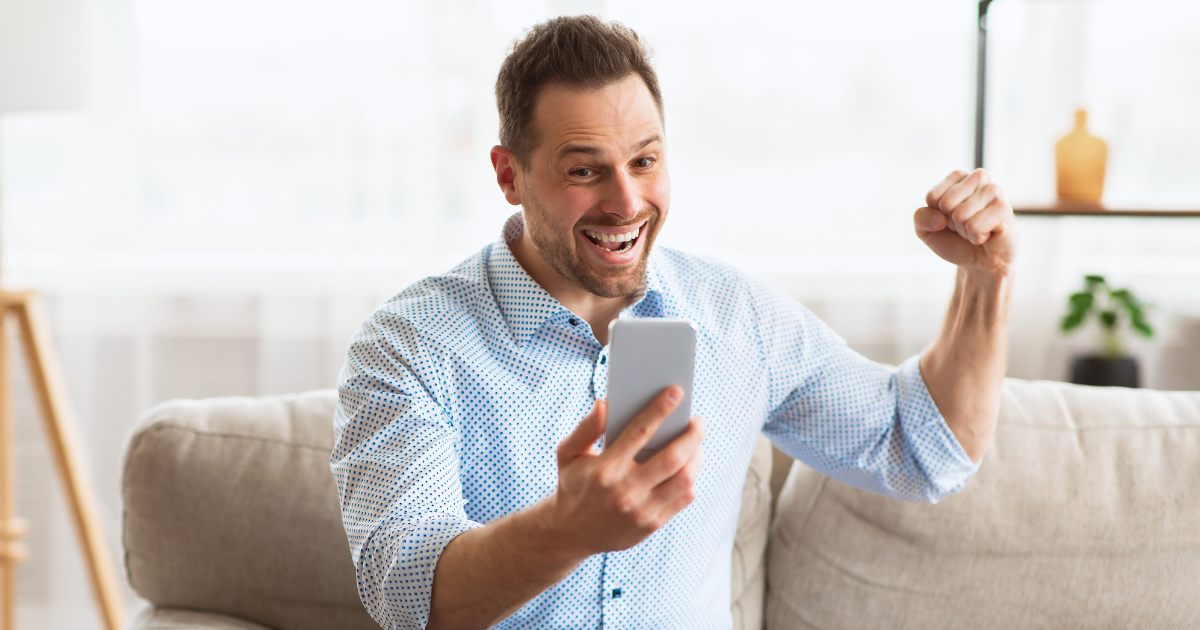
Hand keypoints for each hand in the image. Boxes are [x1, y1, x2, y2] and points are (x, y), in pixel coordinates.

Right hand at [547, 387, 704, 557]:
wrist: (571, 533)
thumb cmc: (574, 484)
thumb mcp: (568, 453)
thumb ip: (587, 427)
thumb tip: (606, 403)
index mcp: (605, 469)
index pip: (639, 432)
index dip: (660, 409)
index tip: (676, 392)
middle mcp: (625, 491)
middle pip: (672, 457)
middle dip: (691, 434)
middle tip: (699, 420)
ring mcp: (641, 511)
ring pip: (683, 479)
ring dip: (697, 456)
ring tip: (697, 443)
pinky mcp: (652, 524)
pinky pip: (683, 498)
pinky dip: (691, 478)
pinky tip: (689, 465)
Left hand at [915, 169, 1017, 275]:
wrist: (979, 262)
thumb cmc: (954, 240)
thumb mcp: (925, 230)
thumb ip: (920, 218)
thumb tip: (940, 219)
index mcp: (958, 177)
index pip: (932, 197)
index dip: (937, 215)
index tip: (950, 219)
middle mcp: (978, 178)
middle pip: (946, 204)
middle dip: (951, 222)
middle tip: (965, 226)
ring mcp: (994, 191)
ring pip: (960, 214)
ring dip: (964, 230)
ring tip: (977, 230)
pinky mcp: (1004, 208)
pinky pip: (975, 226)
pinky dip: (976, 237)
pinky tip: (987, 235)